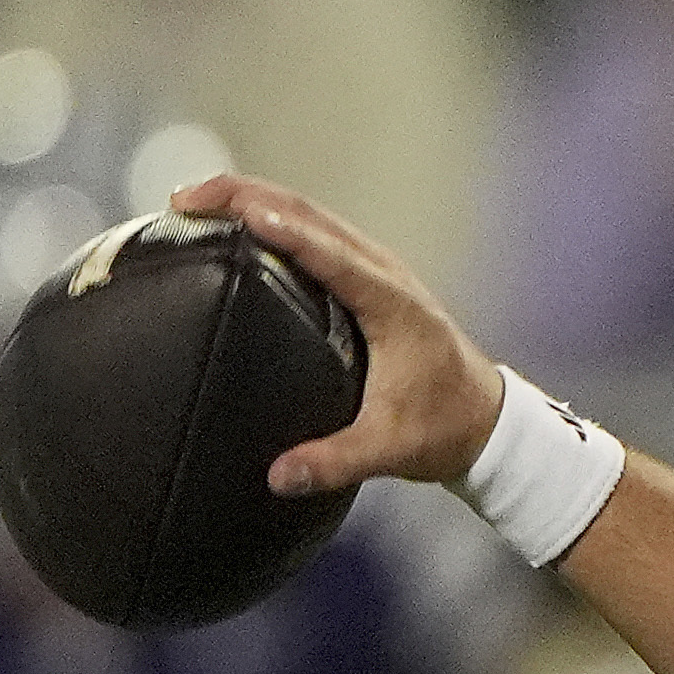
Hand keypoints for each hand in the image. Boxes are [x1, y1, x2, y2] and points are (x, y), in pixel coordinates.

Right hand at [167, 174, 506, 494]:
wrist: (486, 423)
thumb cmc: (445, 427)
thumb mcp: (391, 450)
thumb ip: (335, 462)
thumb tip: (279, 476)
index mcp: (394, 305)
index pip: (331, 254)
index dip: (282, 229)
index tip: (234, 213)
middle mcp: (386, 276)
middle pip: (312, 217)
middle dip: (248, 197)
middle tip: (187, 198)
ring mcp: (378, 272)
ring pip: (312, 216)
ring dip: (256, 200)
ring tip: (197, 201)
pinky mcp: (369, 280)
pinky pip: (317, 234)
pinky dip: (275, 218)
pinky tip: (238, 224)